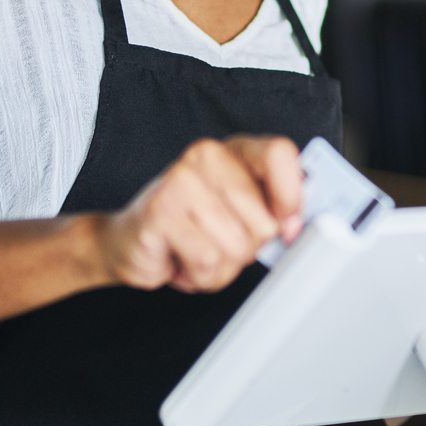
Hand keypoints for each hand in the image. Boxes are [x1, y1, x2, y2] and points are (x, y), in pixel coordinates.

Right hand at [96, 135, 302, 292]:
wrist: (127, 242)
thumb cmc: (192, 229)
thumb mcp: (240, 215)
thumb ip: (272, 211)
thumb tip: (297, 224)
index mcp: (236, 150)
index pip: (280, 154)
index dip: (292, 196)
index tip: (289, 225)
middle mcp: (209, 155)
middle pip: (264, 219)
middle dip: (248, 248)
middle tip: (219, 242)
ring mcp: (181, 178)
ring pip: (238, 245)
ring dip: (221, 266)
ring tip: (198, 251)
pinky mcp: (161, 209)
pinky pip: (208, 259)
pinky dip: (200, 274)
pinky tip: (181, 260)